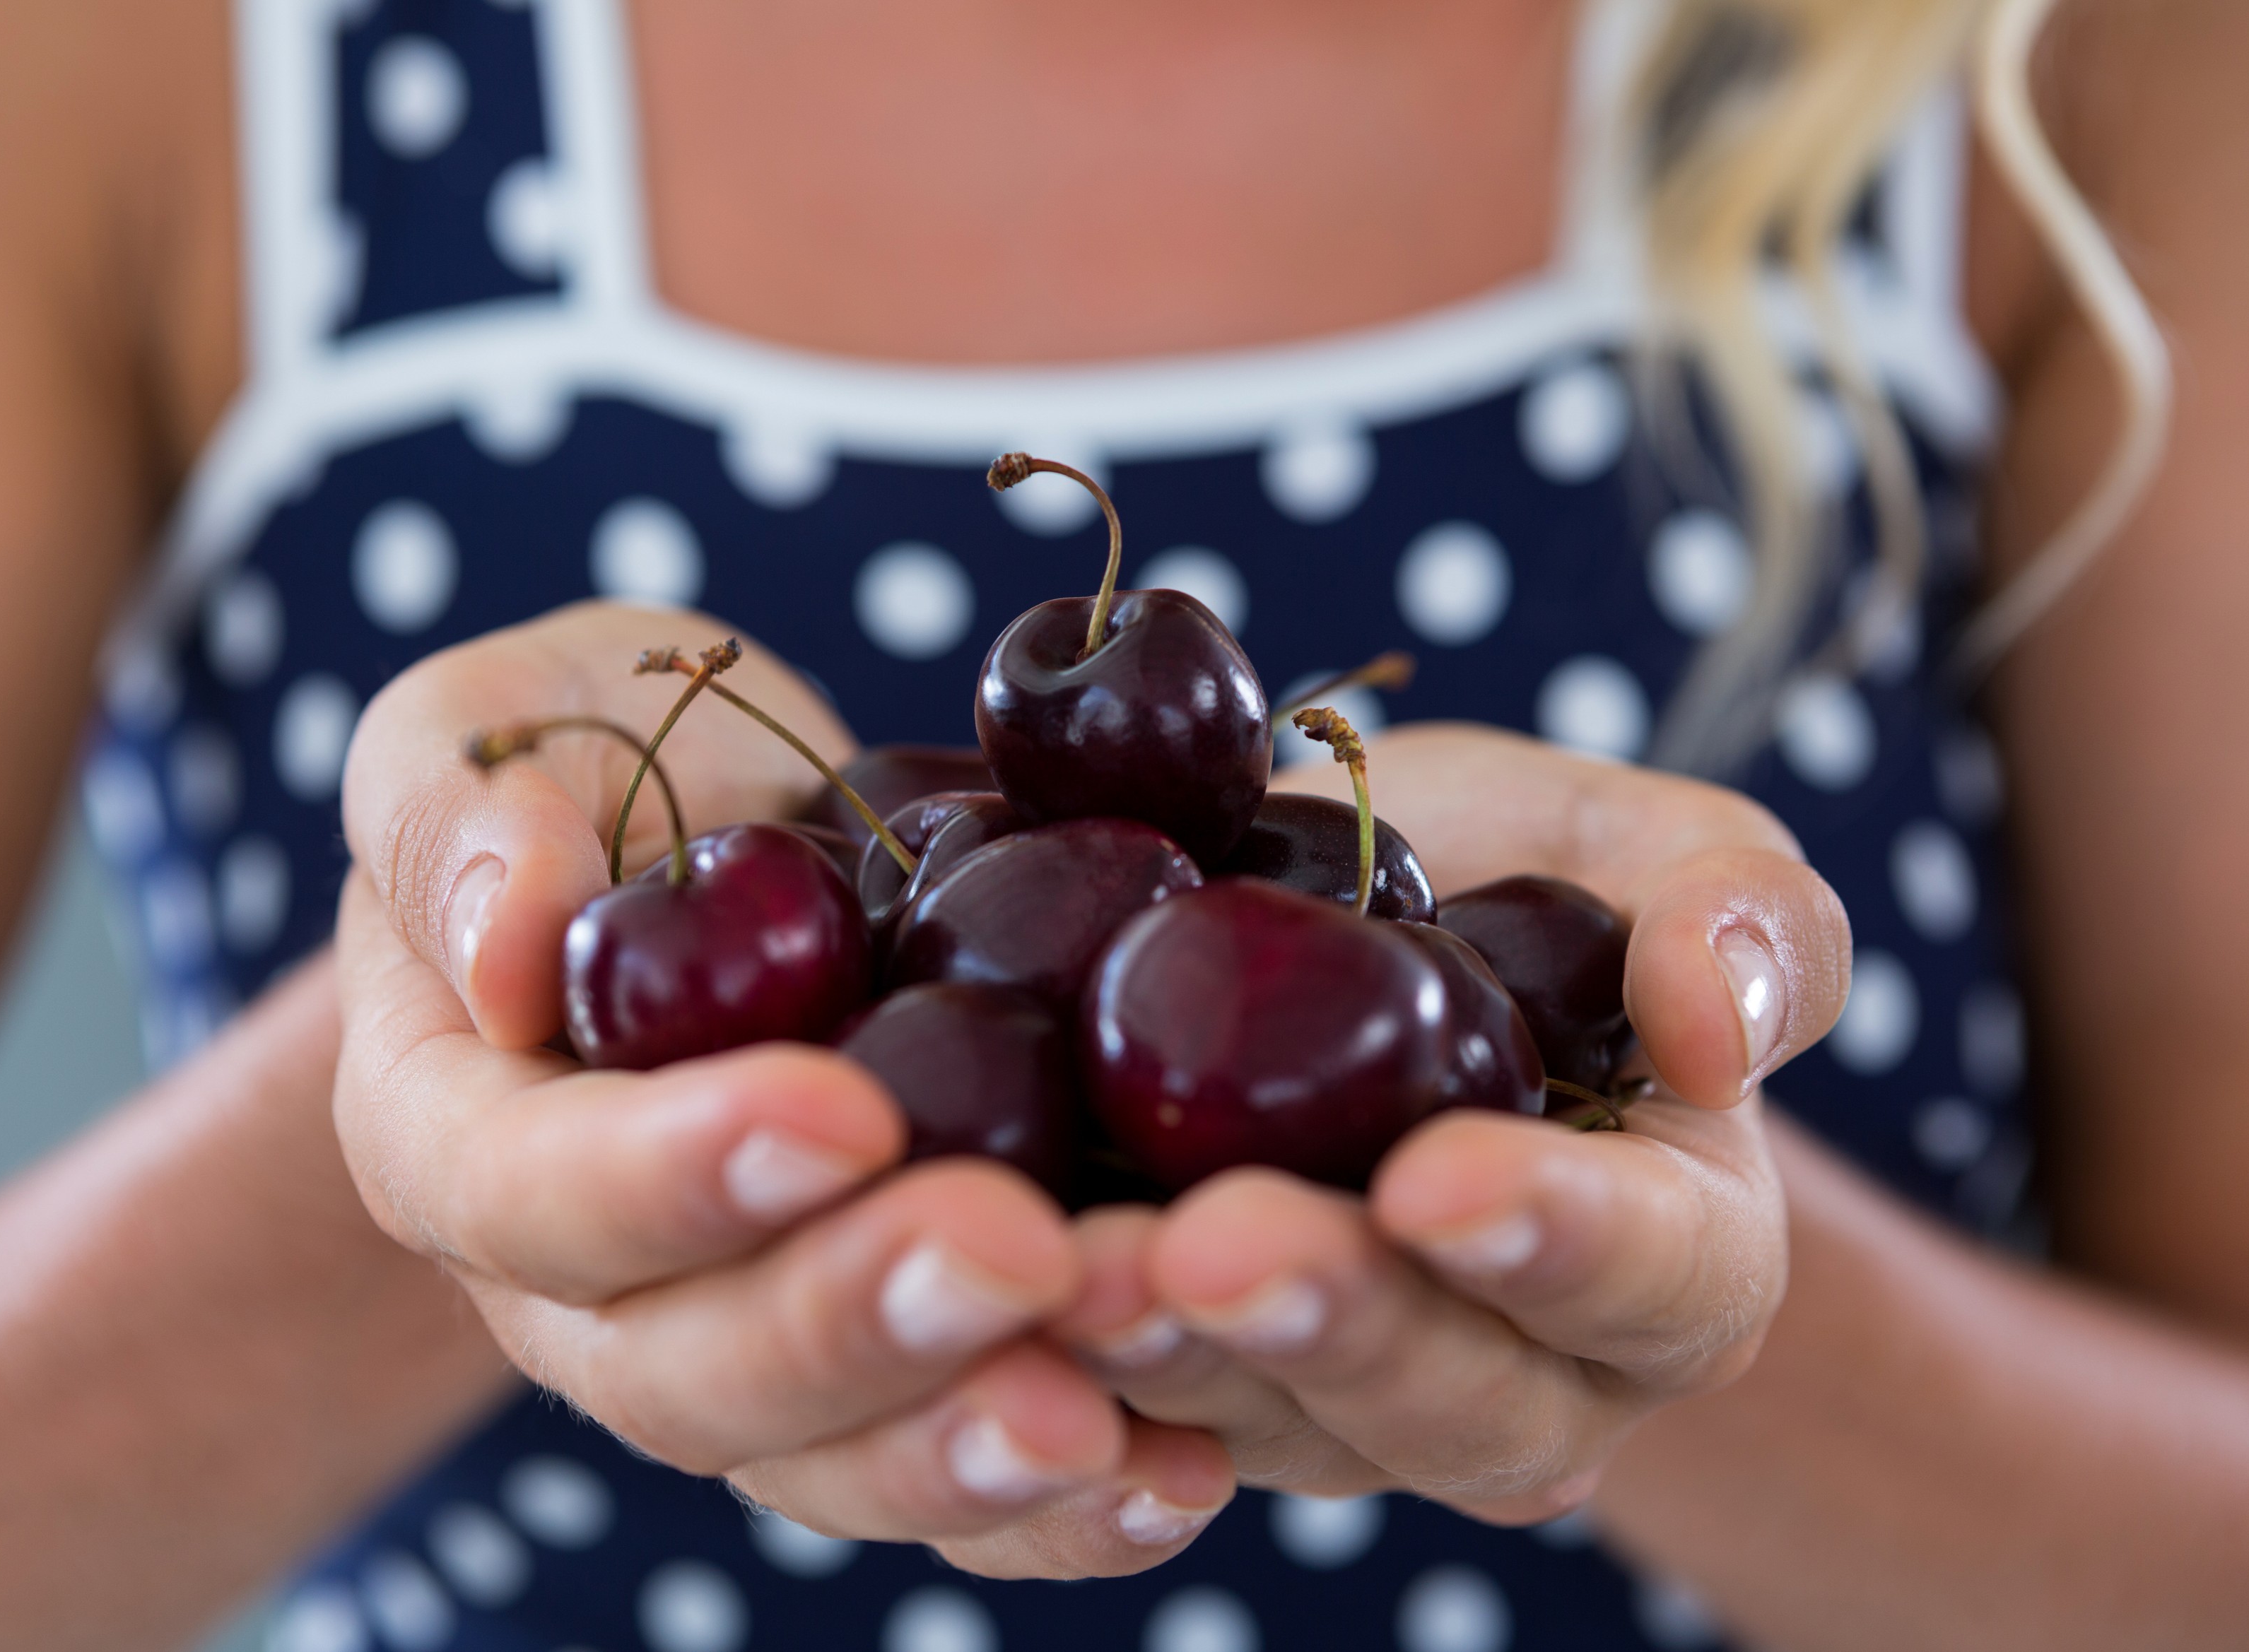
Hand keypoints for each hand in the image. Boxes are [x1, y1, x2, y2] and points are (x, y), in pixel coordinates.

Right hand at [332, 601, 1232, 1576]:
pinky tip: (1181, 1466)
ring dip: (964, 1451)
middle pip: (684, 1372)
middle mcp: (579, 1290)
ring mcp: (728, 1355)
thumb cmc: (591, 763)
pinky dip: (1063, 1504)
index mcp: (452, 1132)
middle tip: (1019, 1255)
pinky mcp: (874, 1381)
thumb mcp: (497, 725)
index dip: (671, 1173)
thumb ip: (463, 811)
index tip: (841, 1113)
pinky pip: (946, 1478)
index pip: (525, 1189)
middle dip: (854, 1324)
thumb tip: (513, 944)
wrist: (706, 856)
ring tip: (1110, 1414)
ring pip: (823, 1462)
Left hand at [1054, 724, 1847, 1522]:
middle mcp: (1525, 1376)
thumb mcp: (1641, 847)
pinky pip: (1133, 1409)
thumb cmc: (1515, 885)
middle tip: (1211, 1245)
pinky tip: (973, 1287)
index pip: (1654, 1274)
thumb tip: (1717, 1024)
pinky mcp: (1202, 1397)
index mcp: (1675, 1259)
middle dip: (1331, 1323)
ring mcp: (1349, 1409)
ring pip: (1268, 1419)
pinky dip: (1051, 1361)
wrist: (1342, 933)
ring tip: (1064, 1266)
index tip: (1437, 1179)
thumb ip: (1741, 908)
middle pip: (1449, 1394)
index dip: (1558, 1236)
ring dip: (1163, 1356)